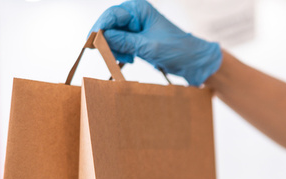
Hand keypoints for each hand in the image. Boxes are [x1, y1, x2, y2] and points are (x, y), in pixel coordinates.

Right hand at [89, 0, 221, 85]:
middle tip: (109, 54)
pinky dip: (121, 53)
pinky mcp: (136, 39)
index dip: (99, 27)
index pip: (111, 15)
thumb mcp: (149, 47)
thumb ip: (125, 42)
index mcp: (139, 9)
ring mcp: (134, 28)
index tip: (91, 42)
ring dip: (115, 49)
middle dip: (107, 41)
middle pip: (108, 25)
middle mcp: (134, 15)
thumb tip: (101, 37)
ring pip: (112, 37)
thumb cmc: (178, 50)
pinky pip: (120, 45)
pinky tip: (131, 58)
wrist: (194, 62)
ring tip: (129, 58)